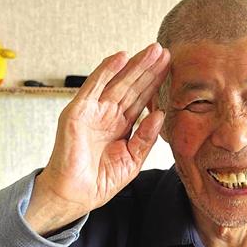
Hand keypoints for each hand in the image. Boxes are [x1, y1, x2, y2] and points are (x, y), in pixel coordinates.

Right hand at [25, 43, 170, 234]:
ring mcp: (93, 111)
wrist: (75, 196)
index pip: (141, 99)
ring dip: (134, 65)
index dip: (156, 83)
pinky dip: (106, 70)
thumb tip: (160, 114)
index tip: (171, 67)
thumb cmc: (99, 180)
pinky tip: (120, 57)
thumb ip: (146, 137)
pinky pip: (94, 86)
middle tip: (164, 51)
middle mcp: (107, 114)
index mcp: (121, 125)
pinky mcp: (78, 111)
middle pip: (132, 86)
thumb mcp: (132, 159)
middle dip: (148, 69)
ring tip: (151, 50)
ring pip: (117, 82)